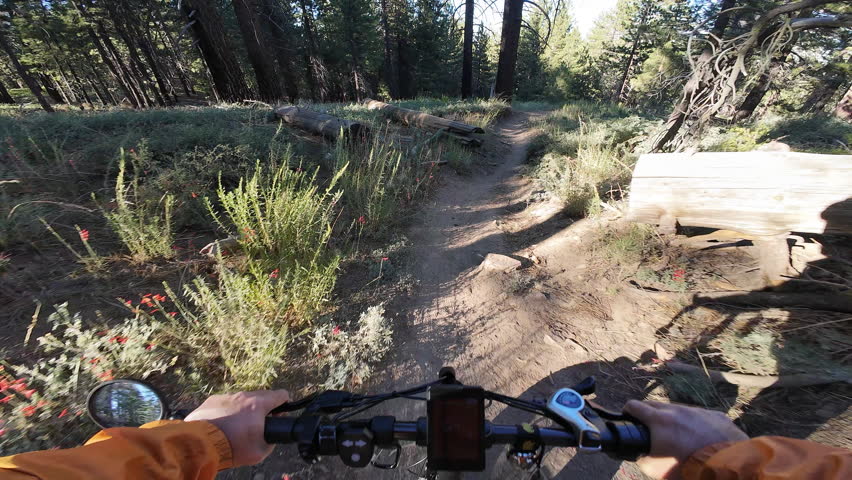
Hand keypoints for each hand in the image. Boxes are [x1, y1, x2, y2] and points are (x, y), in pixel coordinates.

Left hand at [185, 390, 289, 466]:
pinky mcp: (211, 400)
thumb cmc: (232, 447)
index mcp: (259, 404)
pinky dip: (227, 411)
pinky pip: (225, 403)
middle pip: (261, 397)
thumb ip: (270, 441)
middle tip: (257, 425)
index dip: (284, 404)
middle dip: (262, 409)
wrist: (202, 445)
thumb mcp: (260, 451)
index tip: (280, 414)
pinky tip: (222, 425)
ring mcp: (226, 396)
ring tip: (236, 427)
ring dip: (243, 410)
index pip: (281, 395)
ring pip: (241, 400)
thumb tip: (270, 436)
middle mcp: (243, 396)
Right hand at [623, 400, 747, 479]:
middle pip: (655, 405)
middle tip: (651, 429)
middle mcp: (677, 410)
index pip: (634, 405)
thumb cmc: (688, 470)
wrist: (728, 468)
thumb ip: (642, 456)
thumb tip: (640, 452)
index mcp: (659, 420)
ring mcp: (698, 411)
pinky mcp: (716, 415)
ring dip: (673, 419)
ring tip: (678, 436)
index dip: (627, 412)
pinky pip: (700, 416)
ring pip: (678, 410)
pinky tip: (699, 438)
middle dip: (649, 414)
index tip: (628, 419)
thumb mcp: (655, 469)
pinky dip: (695, 424)